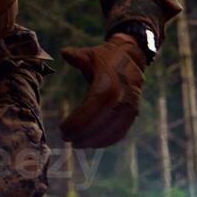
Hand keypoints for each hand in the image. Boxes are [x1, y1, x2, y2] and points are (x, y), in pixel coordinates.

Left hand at [59, 34, 146, 148]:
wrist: (132, 59)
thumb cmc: (106, 57)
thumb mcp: (90, 54)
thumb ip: (77, 56)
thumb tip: (64, 52)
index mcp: (110, 83)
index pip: (92, 108)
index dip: (77, 121)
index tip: (63, 129)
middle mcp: (121, 98)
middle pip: (101, 122)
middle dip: (82, 134)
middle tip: (67, 139)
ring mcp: (129, 108)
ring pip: (111, 131)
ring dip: (93, 141)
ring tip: (77, 144)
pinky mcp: (133, 115)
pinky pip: (120, 132)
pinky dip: (106, 141)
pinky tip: (92, 143)